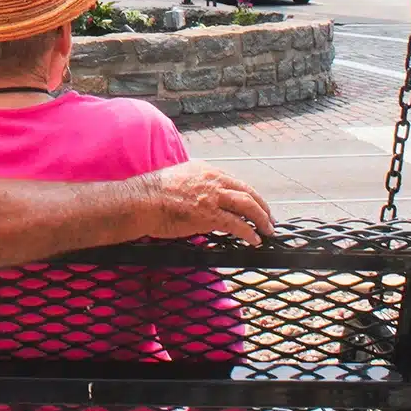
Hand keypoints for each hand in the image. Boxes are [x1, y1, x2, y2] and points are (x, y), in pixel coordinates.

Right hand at [140, 161, 273, 245]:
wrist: (142, 200)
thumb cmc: (153, 192)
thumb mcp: (178, 178)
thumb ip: (194, 184)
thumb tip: (200, 197)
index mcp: (205, 170)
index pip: (234, 181)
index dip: (248, 194)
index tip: (254, 204)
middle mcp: (213, 180)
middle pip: (247, 192)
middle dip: (262, 206)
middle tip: (269, 219)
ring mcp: (213, 197)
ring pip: (248, 205)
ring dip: (262, 219)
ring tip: (268, 230)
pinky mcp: (211, 215)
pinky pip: (238, 224)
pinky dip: (250, 233)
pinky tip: (255, 240)